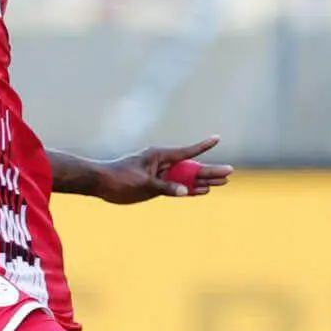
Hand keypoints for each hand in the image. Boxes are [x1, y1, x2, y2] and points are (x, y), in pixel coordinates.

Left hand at [94, 136, 232, 202]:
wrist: (100, 182)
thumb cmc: (119, 178)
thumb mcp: (143, 183)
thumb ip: (165, 187)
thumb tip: (185, 191)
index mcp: (160, 156)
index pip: (187, 151)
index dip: (203, 146)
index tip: (217, 138)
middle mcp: (162, 164)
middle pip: (192, 167)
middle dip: (210, 170)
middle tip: (229, 172)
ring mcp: (160, 174)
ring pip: (186, 178)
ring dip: (203, 181)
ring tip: (222, 182)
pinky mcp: (155, 185)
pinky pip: (177, 186)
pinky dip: (189, 189)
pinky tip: (202, 191)